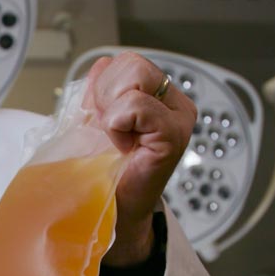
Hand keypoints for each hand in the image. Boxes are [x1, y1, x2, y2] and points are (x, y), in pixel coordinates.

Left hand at [83, 52, 196, 265]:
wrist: (112, 212)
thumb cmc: (106, 174)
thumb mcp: (95, 124)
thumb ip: (98, 93)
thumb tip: (100, 65)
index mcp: (159, 97)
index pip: (126, 63)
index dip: (102, 87)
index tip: (101, 121)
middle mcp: (175, 105)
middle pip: (132, 64)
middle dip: (106, 95)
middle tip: (107, 130)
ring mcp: (179, 119)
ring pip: (136, 77)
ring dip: (112, 109)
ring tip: (116, 138)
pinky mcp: (174, 135)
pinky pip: (137, 106)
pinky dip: (118, 124)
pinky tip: (123, 147)